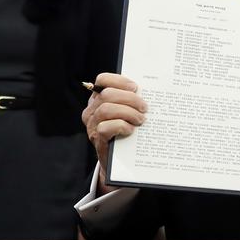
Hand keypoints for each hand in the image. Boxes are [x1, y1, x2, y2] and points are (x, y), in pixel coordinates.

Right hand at [82, 73, 146, 190]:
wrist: (118, 160)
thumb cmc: (125, 131)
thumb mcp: (125, 113)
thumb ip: (130, 101)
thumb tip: (147, 91)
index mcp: (99, 99)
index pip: (102, 80)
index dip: (119, 80)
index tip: (135, 87)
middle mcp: (92, 110)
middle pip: (107, 94)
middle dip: (130, 98)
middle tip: (144, 108)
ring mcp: (92, 125)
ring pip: (106, 109)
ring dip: (128, 112)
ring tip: (140, 119)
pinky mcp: (97, 139)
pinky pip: (106, 127)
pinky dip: (122, 126)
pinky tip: (131, 130)